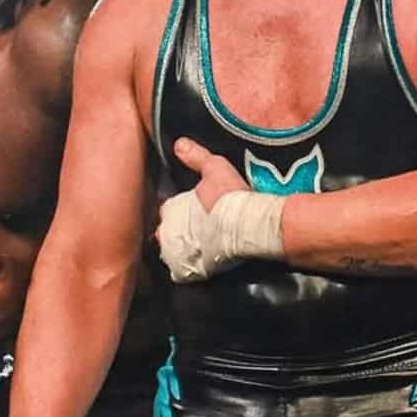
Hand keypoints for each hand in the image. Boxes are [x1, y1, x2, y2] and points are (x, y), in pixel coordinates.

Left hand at [156, 137, 257, 283]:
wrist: (250, 226)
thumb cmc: (231, 197)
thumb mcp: (214, 168)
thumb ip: (196, 156)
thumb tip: (179, 144)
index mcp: (169, 211)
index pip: (166, 210)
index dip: (178, 209)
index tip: (190, 208)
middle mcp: (167, 235)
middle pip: (167, 233)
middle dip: (177, 231)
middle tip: (195, 228)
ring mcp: (179, 256)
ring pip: (174, 253)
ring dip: (183, 249)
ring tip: (199, 246)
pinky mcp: (192, 272)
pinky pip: (184, 271)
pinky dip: (191, 266)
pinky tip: (203, 261)